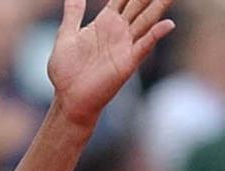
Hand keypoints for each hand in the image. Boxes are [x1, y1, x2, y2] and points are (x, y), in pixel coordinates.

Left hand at [48, 0, 174, 126]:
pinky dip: (155, 35)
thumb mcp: (66, 36)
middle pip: (139, 4)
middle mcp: (119, 30)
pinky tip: (167, 24)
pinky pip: (144, 45)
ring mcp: (125, 45)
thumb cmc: (66, 70)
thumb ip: (73, 14)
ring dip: (160, 6)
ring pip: (147, 19)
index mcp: (105, 22)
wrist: (67, 98)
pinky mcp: (127, 62)